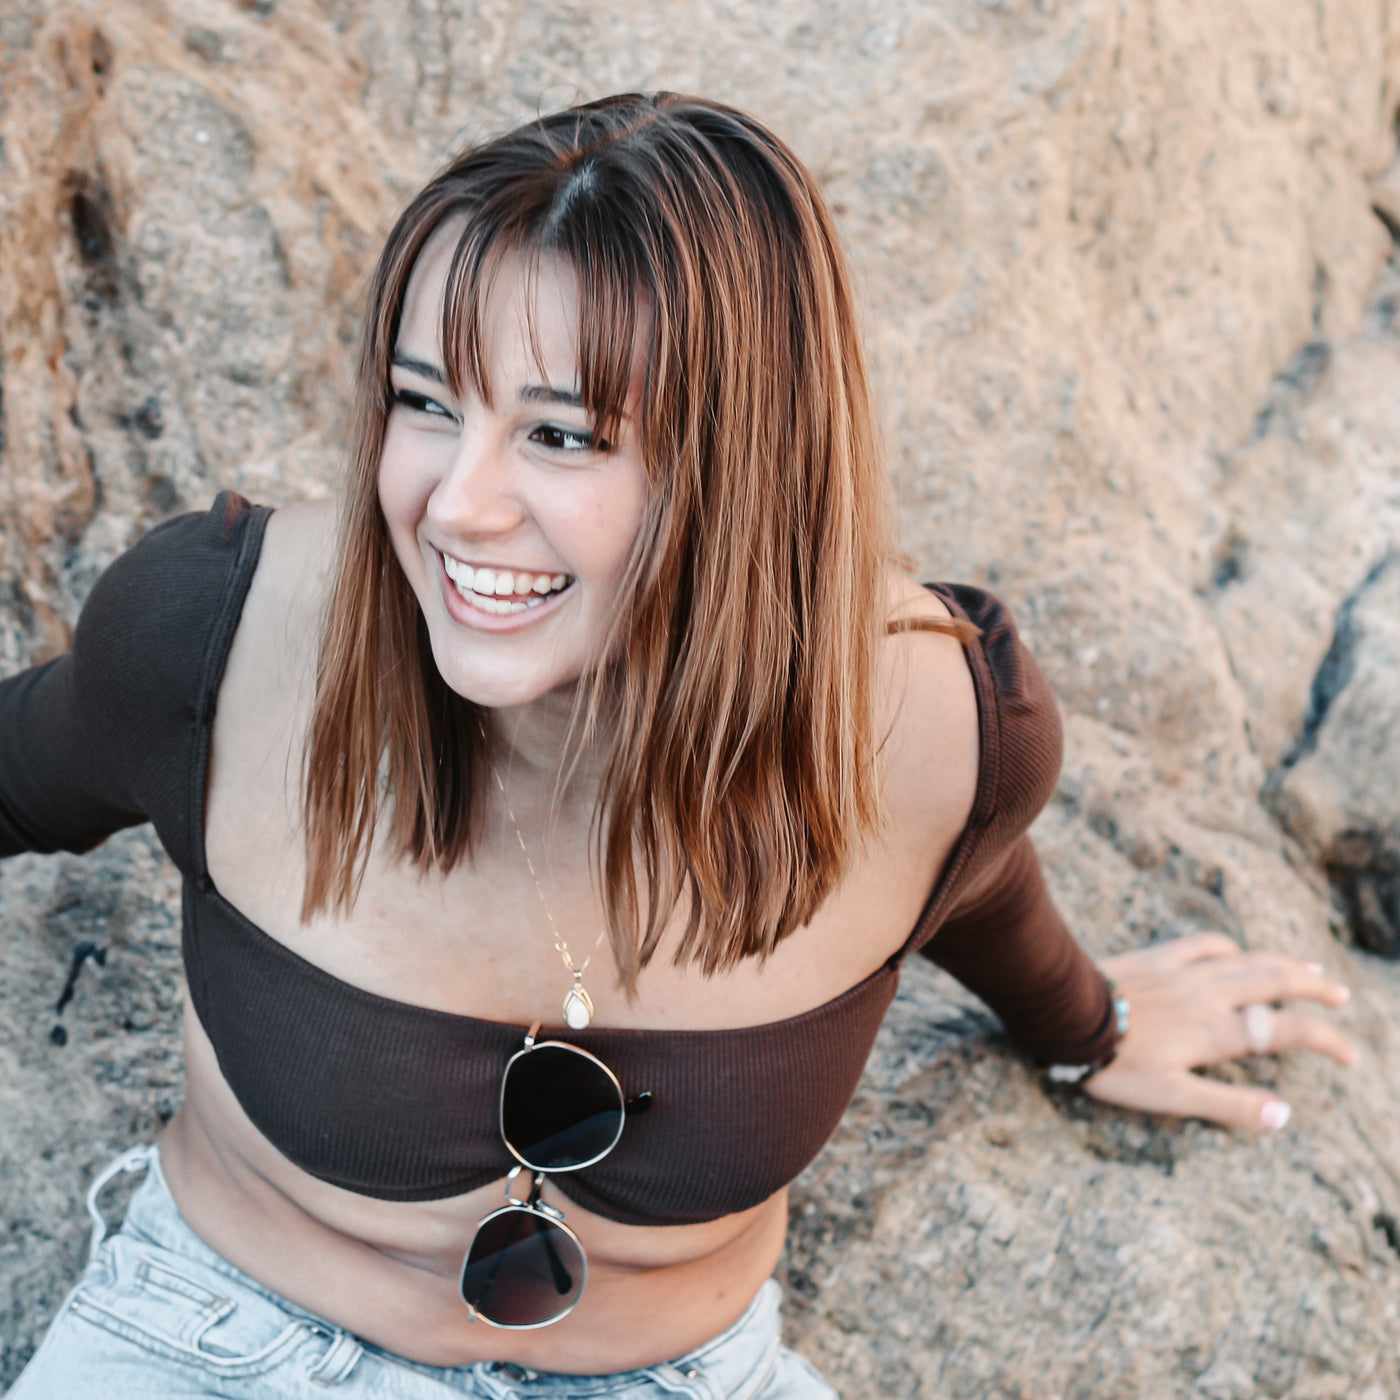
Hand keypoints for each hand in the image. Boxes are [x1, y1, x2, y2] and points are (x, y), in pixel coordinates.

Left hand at [1083, 933, 1355, 1131]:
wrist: (1066, 1015)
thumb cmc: (1115, 1063)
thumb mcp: (1172, 1096)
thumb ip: (1228, 1106)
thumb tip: (1283, 1116)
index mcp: (1216, 1032)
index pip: (1286, 1032)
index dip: (1325, 1041)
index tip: (1350, 1055)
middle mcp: (1208, 996)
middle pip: (1274, 983)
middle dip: (1312, 989)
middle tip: (1341, 995)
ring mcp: (1182, 972)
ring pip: (1246, 961)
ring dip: (1282, 964)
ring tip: (1309, 969)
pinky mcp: (1157, 957)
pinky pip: (1202, 945)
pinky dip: (1228, 947)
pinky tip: (1235, 950)